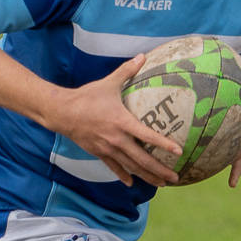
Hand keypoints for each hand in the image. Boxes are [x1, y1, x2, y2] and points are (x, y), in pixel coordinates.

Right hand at [46, 55, 181, 186]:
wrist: (61, 113)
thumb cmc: (86, 97)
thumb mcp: (108, 83)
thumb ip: (127, 71)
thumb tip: (143, 56)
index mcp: (122, 122)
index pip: (147, 135)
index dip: (164, 144)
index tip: (179, 151)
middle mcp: (117, 139)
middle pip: (142, 159)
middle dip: (160, 170)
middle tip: (175, 177)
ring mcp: (108, 148)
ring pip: (131, 167)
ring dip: (147, 176)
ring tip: (161, 184)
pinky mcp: (99, 153)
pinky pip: (114, 167)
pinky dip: (123, 175)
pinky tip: (131, 183)